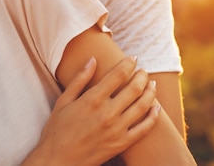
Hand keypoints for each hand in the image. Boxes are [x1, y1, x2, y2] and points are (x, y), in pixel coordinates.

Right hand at [22, 56, 159, 165]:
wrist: (58, 160)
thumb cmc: (57, 130)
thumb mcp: (63, 101)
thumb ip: (79, 79)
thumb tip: (92, 60)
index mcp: (92, 99)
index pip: (117, 75)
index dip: (128, 64)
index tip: (133, 58)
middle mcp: (107, 113)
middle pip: (133, 88)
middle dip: (142, 75)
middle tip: (144, 70)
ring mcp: (117, 129)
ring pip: (142, 106)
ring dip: (150, 92)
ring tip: (152, 84)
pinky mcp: (122, 144)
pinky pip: (144, 129)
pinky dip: (153, 117)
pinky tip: (156, 108)